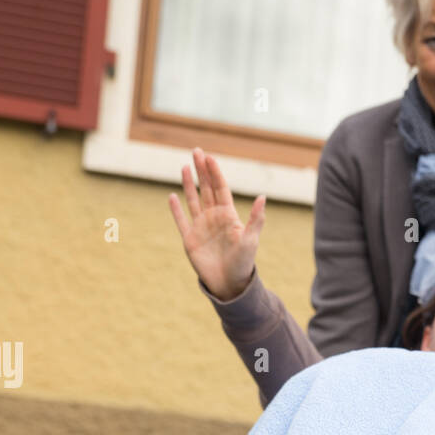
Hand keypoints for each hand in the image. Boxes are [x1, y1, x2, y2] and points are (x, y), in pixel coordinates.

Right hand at [169, 148, 265, 300]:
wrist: (229, 284)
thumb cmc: (243, 262)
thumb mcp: (251, 239)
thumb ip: (256, 218)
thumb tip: (263, 196)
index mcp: (228, 216)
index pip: (220, 188)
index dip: (215, 173)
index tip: (210, 157)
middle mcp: (214, 218)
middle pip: (206, 189)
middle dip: (202, 170)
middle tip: (196, 151)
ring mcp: (201, 227)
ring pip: (193, 200)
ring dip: (189, 184)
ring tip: (185, 166)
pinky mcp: (189, 239)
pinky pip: (181, 220)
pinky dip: (175, 209)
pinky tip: (171, 196)